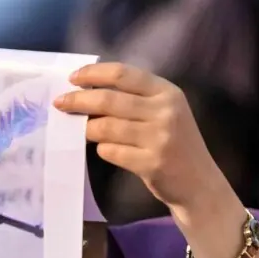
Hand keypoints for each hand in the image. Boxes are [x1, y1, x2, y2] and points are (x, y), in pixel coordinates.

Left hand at [53, 62, 232, 213]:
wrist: (198, 183)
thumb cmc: (174, 143)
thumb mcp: (164, 112)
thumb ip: (134, 99)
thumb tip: (86, 91)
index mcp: (167, 92)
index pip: (123, 74)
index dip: (93, 74)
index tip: (72, 79)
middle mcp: (165, 111)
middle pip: (108, 99)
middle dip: (78, 100)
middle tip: (59, 103)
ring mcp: (159, 137)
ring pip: (106, 127)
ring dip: (88, 129)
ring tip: (83, 131)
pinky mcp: (151, 162)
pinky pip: (111, 152)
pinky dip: (103, 150)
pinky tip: (107, 150)